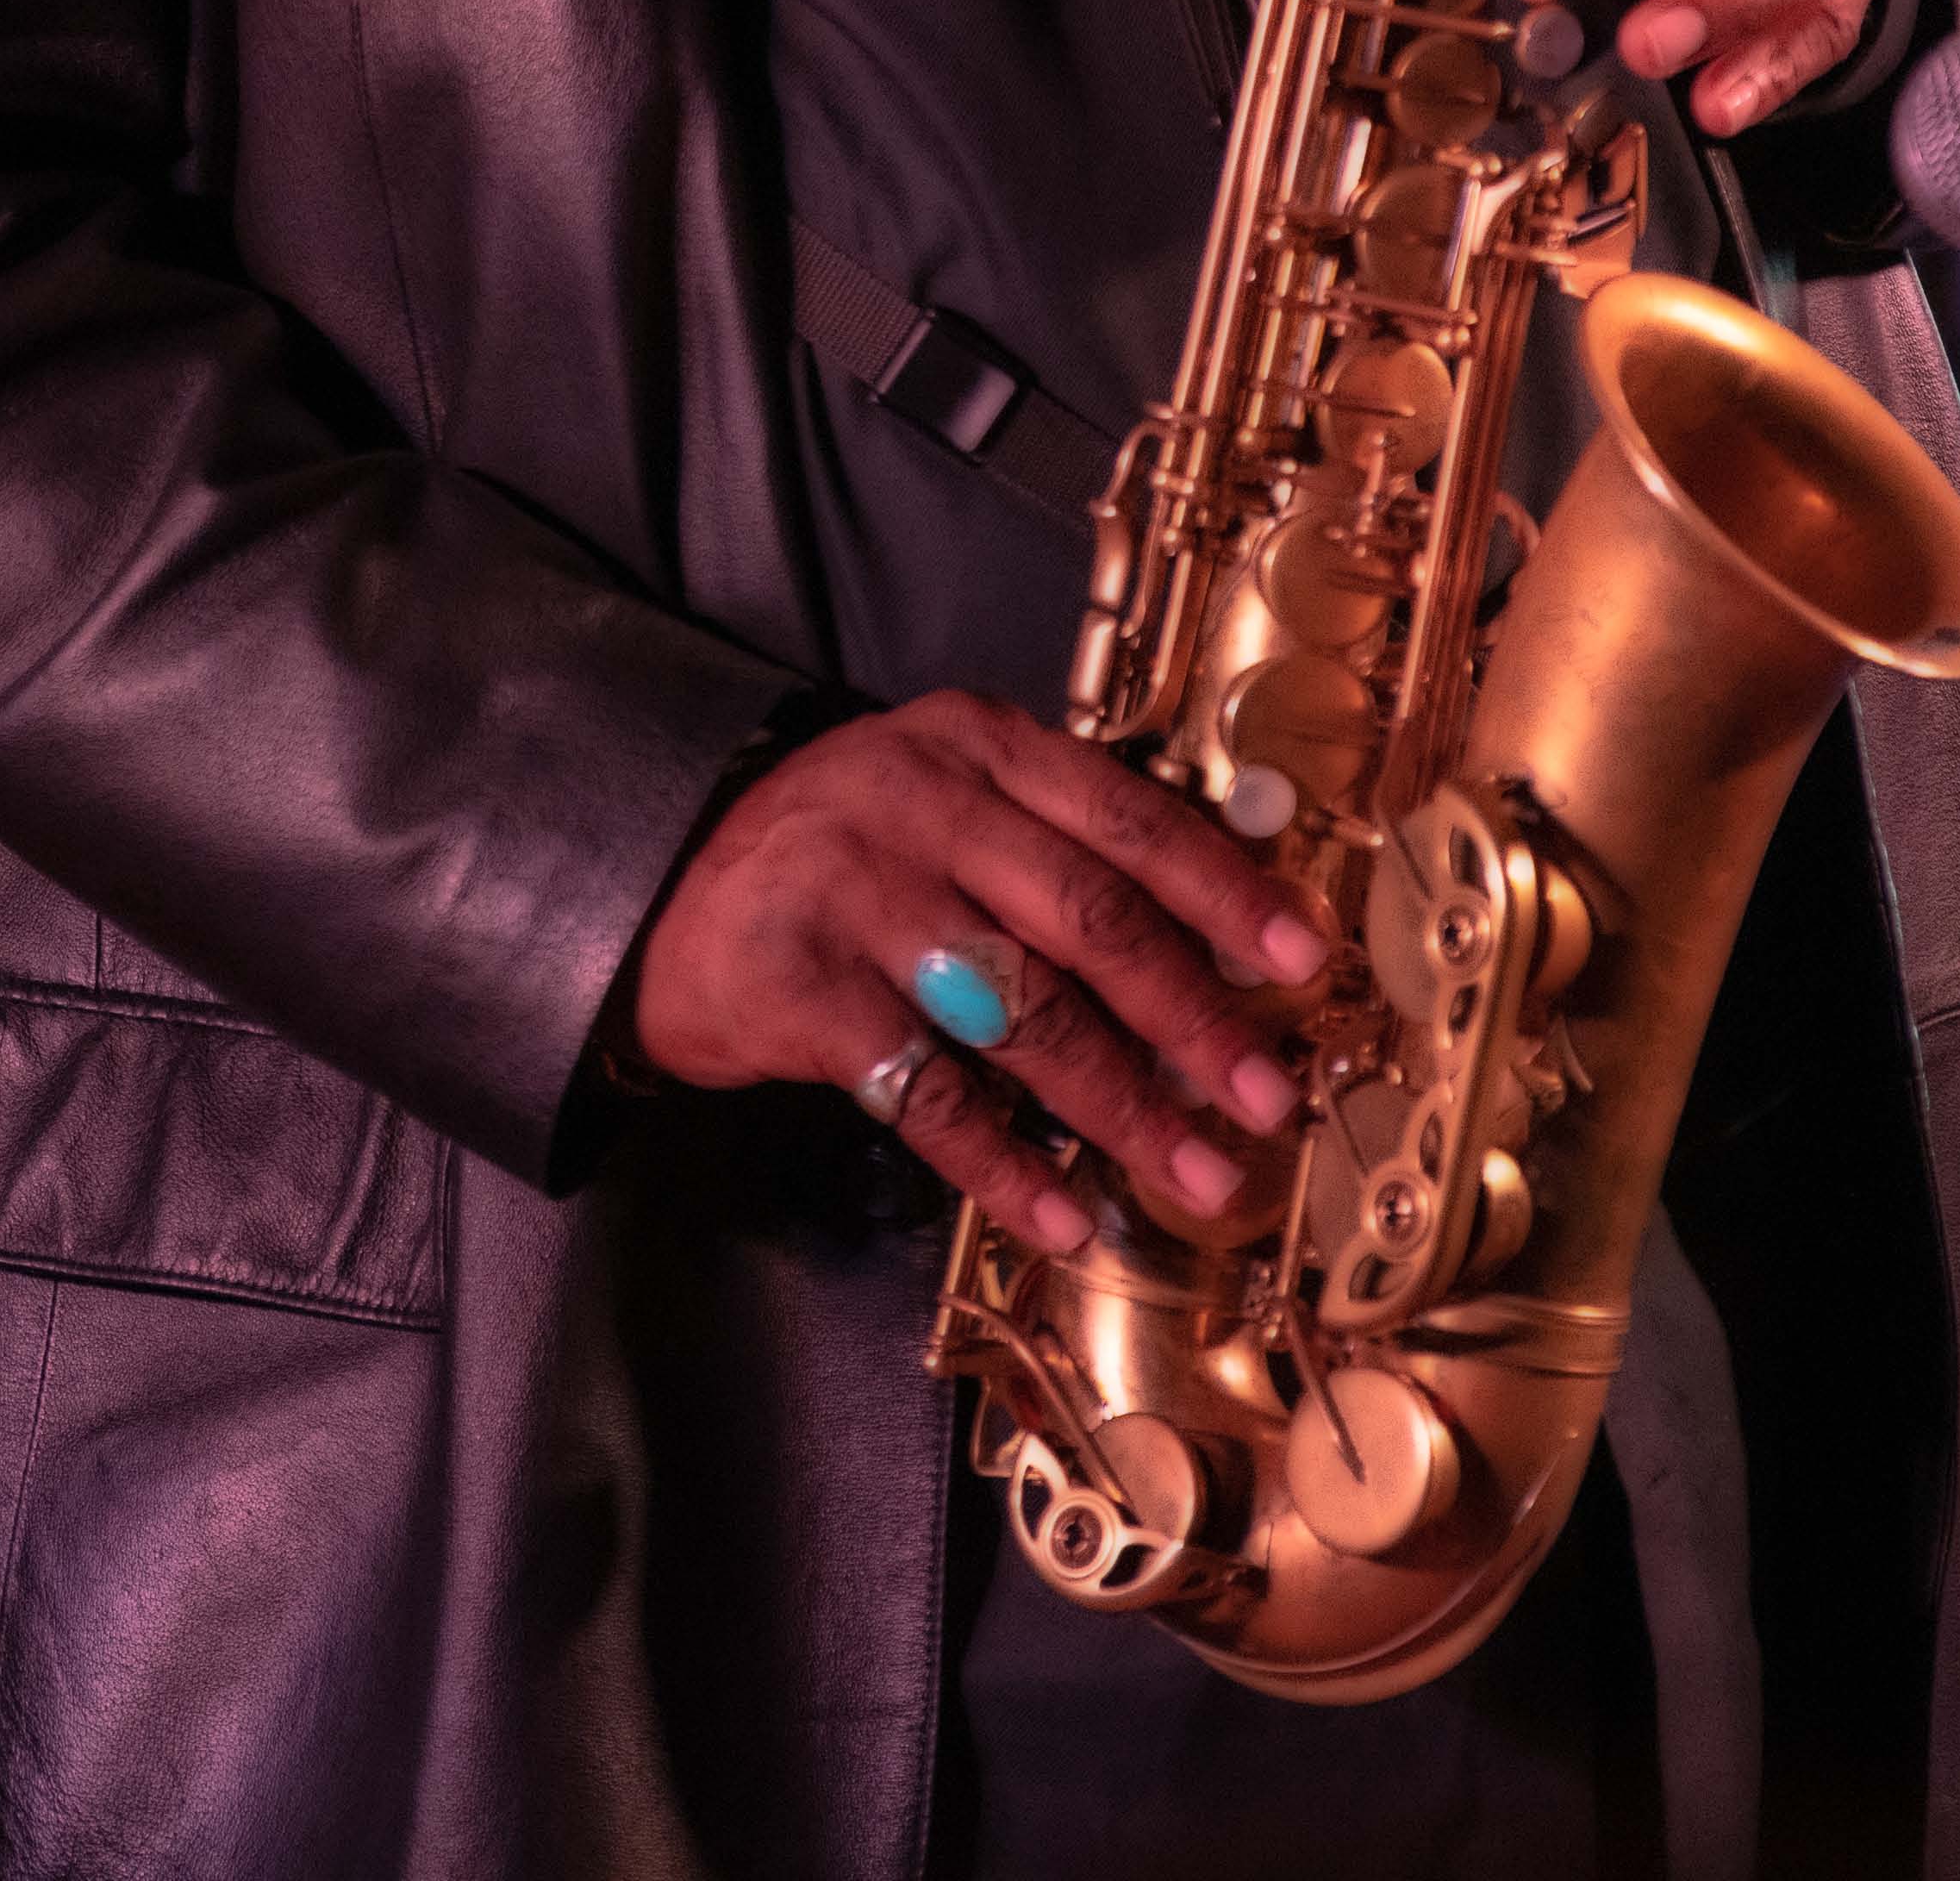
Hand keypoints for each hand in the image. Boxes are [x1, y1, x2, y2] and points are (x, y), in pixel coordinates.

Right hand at [631, 689, 1321, 1257]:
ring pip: (1024, 1011)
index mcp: (975, 745)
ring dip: (1125, 1108)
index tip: (1301, 961)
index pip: (1127, 816)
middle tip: (1265, 1098)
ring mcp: (856, 893)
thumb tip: (1212, 942)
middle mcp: (920, 802)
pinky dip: (1008, 1165)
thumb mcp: (942, 796)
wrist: (658, 879)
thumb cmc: (836, 851)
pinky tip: (1066, 1213)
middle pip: (1090, 919)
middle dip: (1195, 1020)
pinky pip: (931, 1093)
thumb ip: (1056, 843)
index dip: (1224, 892)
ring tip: (1195, 1175)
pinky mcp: (801, 990)